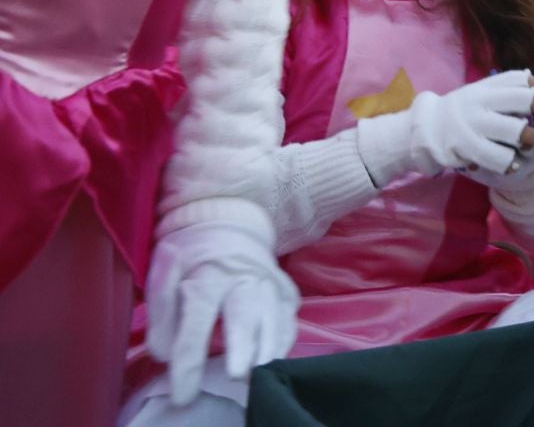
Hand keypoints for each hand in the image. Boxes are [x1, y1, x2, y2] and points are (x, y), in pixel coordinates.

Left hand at [146, 218, 297, 404]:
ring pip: (274, 319)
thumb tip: (165, 355)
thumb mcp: (164, 273)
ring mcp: (270, 283)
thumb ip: (161, 315)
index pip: (196, 325)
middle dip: (242, 347)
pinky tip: (273, 360)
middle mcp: (244, 279)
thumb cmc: (192, 254)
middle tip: (236, 375)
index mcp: (208, 275)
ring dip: (268, 350)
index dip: (188, 364)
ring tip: (259, 376)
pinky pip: (290, 319)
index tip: (183, 396)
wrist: (230, 220)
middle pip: (245, 316)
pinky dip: (284, 342)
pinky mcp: (286, 290)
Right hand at [356, 69, 533, 183]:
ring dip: (532, 137)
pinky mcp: (467, 150)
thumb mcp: (479, 90)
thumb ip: (506, 85)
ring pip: (513, 132)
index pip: (517, 83)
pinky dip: (510, 161)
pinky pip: (497, 158)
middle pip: (520, 103)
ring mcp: (474, 128)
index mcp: (483, 90)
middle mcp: (480, 106)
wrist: (423, 128)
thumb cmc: (459, 108)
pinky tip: (515, 163)